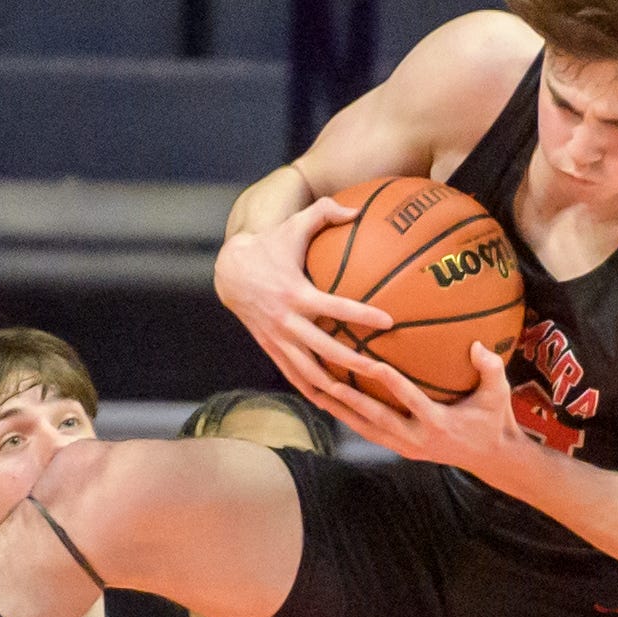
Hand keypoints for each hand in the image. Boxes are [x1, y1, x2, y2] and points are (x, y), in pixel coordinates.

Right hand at [213, 197, 393, 407]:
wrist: (229, 271)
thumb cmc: (269, 246)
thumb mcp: (293, 225)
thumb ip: (324, 212)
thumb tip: (357, 209)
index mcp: (296, 293)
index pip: (334, 307)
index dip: (361, 314)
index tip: (388, 321)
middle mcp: (287, 321)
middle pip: (326, 349)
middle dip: (355, 363)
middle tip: (384, 373)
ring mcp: (279, 340)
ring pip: (310, 373)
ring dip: (336, 389)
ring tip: (363, 403)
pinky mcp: (272, 350)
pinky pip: (296, 378)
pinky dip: (315, 394)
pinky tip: (336, 407)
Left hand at [314, 343, 530, 489]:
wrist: (494, 459)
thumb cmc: (495, 421)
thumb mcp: (499, 394)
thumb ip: (491, 369)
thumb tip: (477, 345)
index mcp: (438, 424)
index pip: (409, 400)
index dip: (390, 382)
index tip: (370, 362)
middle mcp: (417, 440)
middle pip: (376, 419)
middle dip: (350, 401)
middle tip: (326, 381)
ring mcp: (407, 448)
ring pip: (367, 430)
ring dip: (342, 413)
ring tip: (317, 394)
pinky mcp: (403, 450)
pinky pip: (372, 434)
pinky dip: (352, 419)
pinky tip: (334, 405)